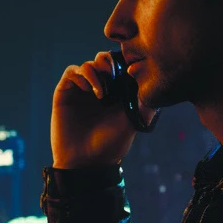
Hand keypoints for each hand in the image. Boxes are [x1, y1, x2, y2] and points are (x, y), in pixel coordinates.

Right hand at [51, 51, 139, 167]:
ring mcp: (81, 90)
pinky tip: (90, 90)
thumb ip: (143, 104)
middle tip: (114, 74)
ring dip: (97, 72)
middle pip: (103, 60)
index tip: (130, 68)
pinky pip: (72, 72)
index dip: (124, 63)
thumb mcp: (132, 122)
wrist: (86, 162)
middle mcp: (98, 89)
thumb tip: (157, 87)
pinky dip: (82, 75)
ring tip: (102, 93)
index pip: (119, 67)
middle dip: (109, 62)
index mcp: (115, 93)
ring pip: (88, 65)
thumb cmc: (110, 145)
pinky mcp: (65, 92)